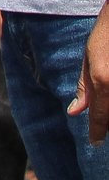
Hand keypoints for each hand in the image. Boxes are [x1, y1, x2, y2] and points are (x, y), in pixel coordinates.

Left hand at [71, 4, 108, 141]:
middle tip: (101, 127)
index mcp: (102, 81)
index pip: (101, 117)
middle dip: (108, 123)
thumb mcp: (89, 59)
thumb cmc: (104, 36)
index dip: (98, 133)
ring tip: (103, 101)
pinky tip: (107, 94)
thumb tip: (74, 112)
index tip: (96, 143)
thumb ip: (84, 88)